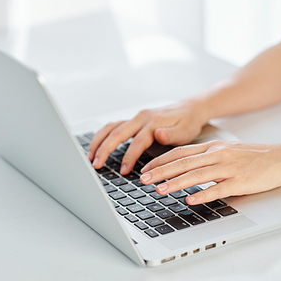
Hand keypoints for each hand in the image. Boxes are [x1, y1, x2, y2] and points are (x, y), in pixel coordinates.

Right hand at [87, 100, 207, 173]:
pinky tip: (97, 147)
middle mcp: (140, 117)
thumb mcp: (186, 131)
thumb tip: (158, 134)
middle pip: (116, 133)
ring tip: (91, 157)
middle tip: (96, 165)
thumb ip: (172, 134)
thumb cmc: (188, 123)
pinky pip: (112, 126)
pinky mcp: (132, 120)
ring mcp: (135, 118)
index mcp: (153, 122)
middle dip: (104, 149)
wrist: (189, 109)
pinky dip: (102, 136)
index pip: (137, 142)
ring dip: (98, 142)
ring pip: (110, 128)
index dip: (129, 157)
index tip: (123, 171)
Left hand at [139, 140, 280, 203]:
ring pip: (197, 174)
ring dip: (176, 183)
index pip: (180, 152)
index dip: (161, 161)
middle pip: (183, 162)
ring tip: (160, 190)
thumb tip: (182, 166)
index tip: (146, 168)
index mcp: (212, 147)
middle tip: (143, 179)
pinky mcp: (241, 181)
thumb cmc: (252, 157)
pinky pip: (219, 188)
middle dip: (161, 171)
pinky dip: (203, 194)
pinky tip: (190, 200)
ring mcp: (229, 168)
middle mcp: (218, 155)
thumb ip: (205, 157)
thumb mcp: (225, 151)